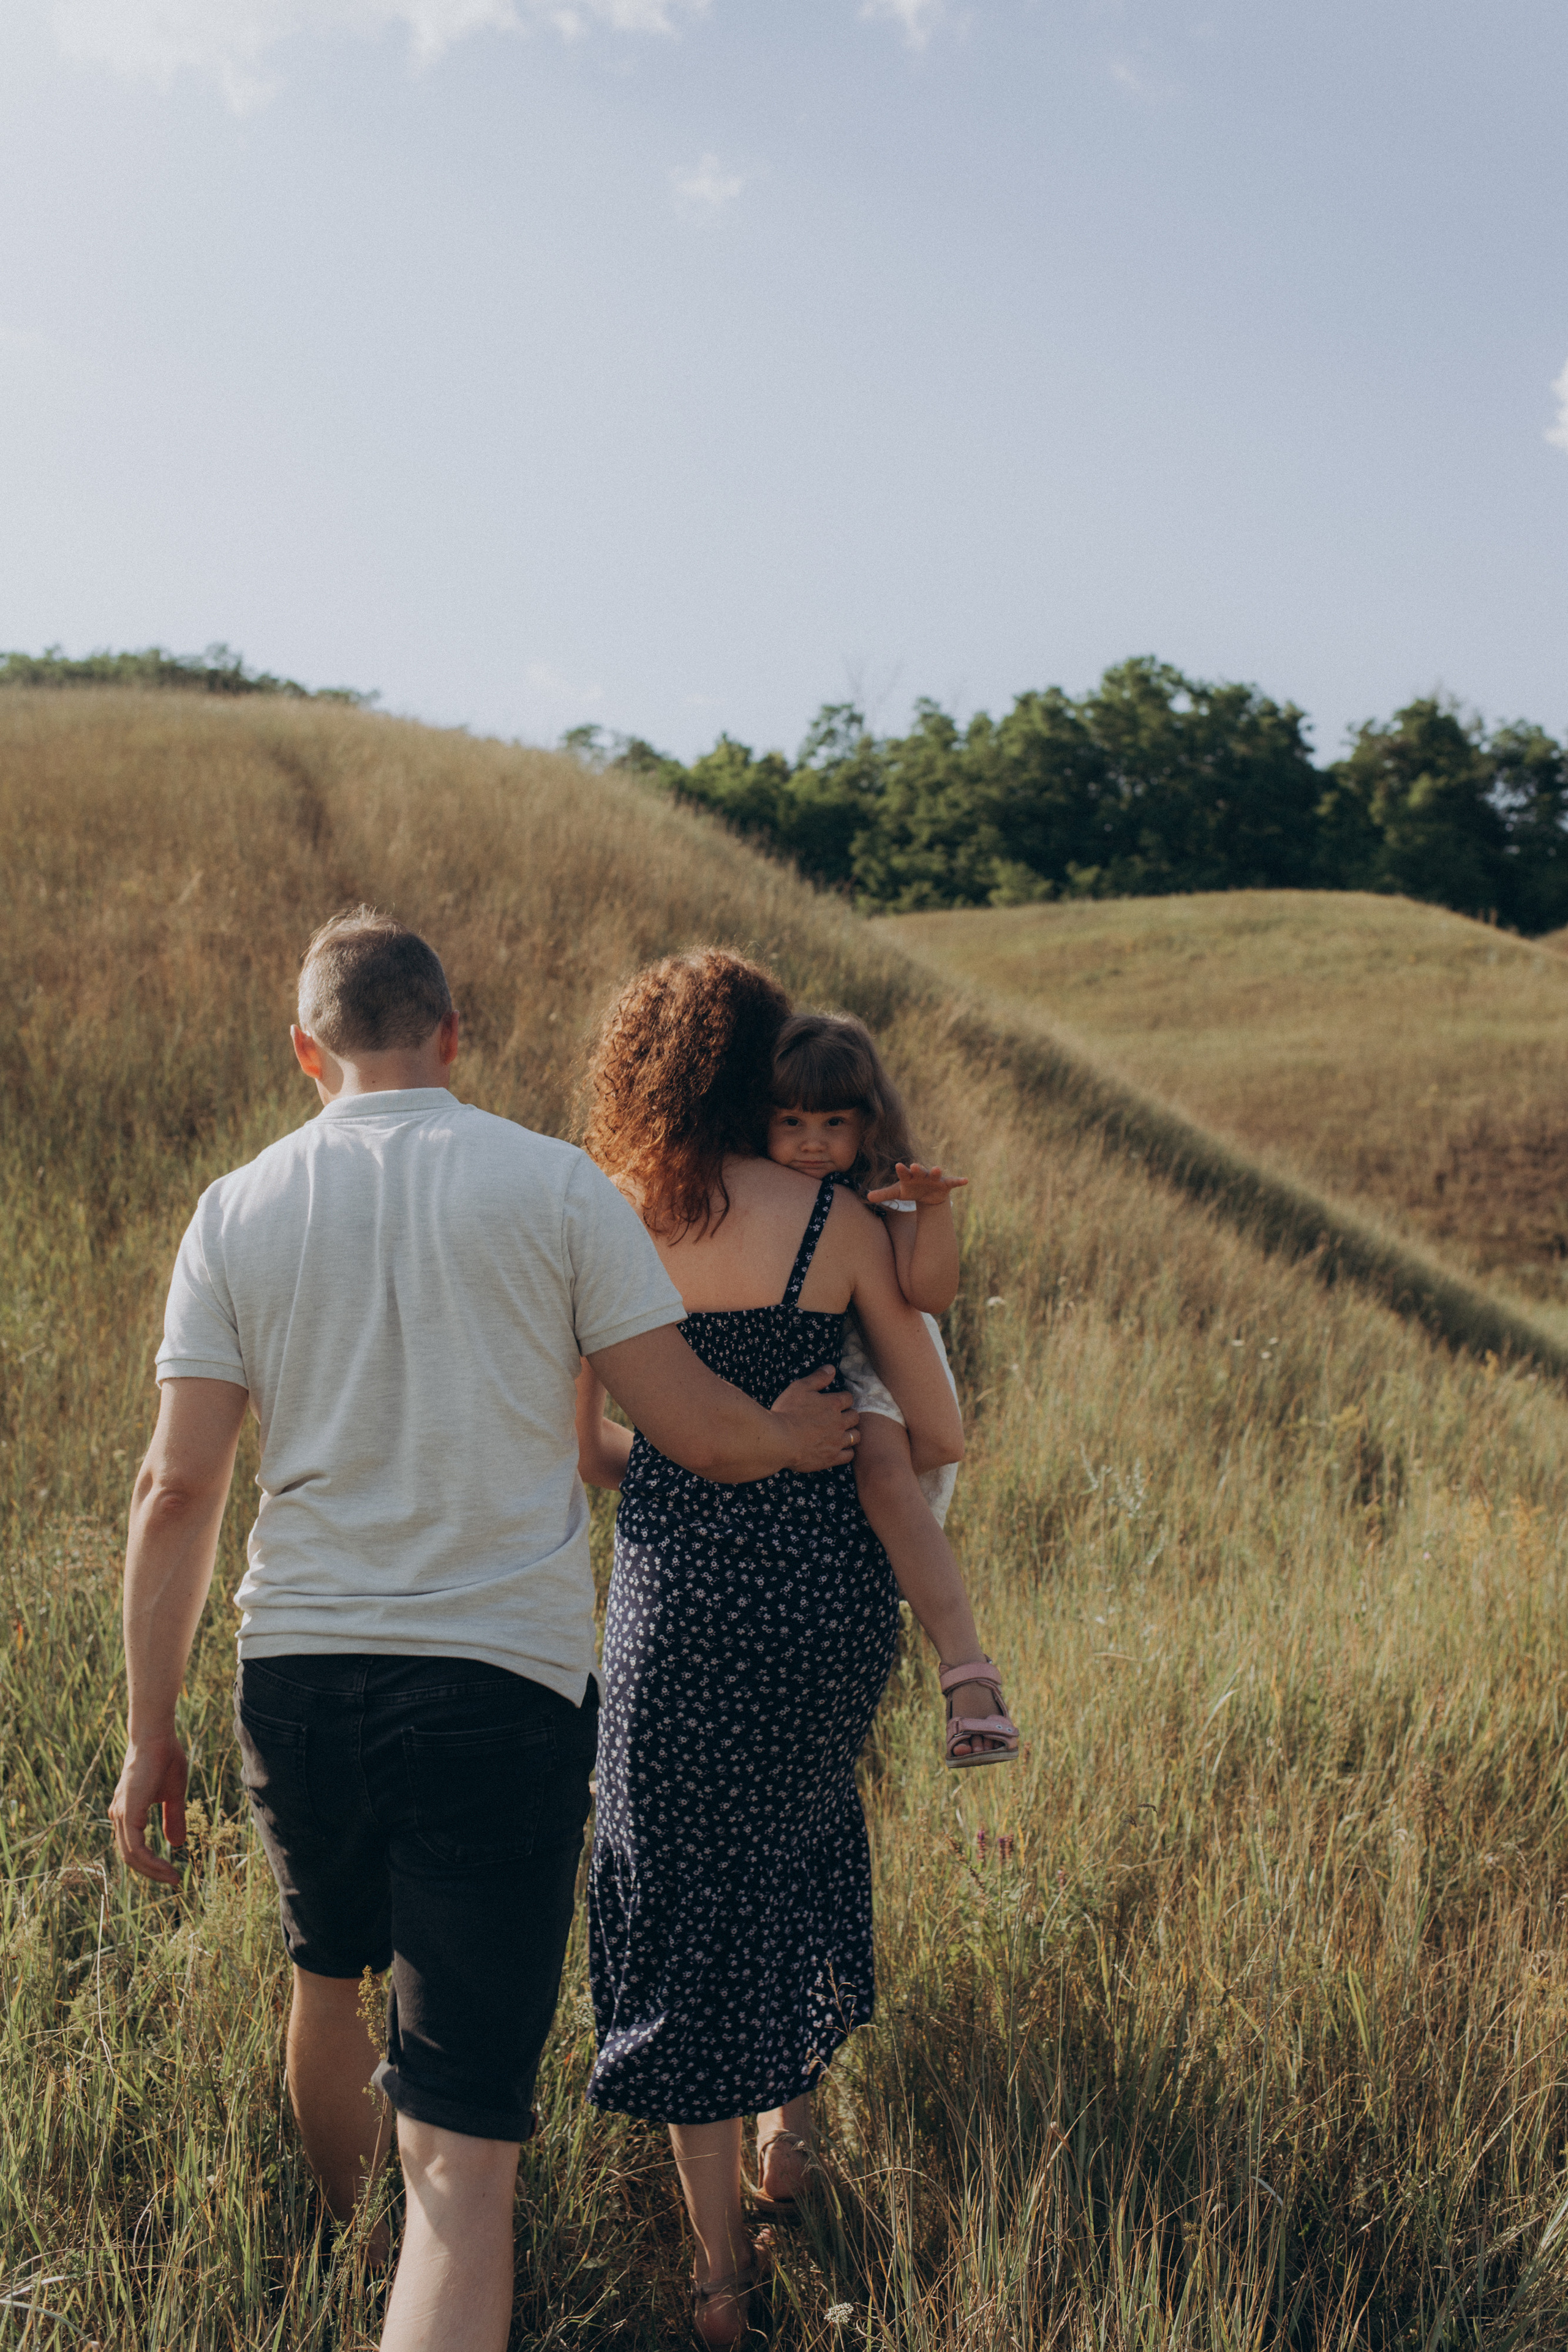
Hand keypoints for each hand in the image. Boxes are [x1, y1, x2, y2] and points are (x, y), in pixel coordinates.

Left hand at [110, 1730, 189, 1886]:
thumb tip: (177, 1844)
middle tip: (173, 1880)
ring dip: (152, 1870)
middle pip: (130, 1857)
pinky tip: (165, 1864)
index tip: (172, 1872)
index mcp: (127, 1812)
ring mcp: (121, 1814)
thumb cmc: (165, 1759)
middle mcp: (119, 1815)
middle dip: (152, 1872)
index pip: (134, 1847)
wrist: (156, 1737)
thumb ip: (173, 1818)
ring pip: (131, 1855)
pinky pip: (135, 1847)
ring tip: (172, 1876)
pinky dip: (149, 1861)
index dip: (152, 1863)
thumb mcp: (174, 1794)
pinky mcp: (128, 1812)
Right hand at [770, 1366, 860, 1471]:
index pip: (848, 1398)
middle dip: (849, 1415)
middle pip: (855, 1417)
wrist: (779, 1441)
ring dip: (850, 1432)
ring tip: (842, 1432)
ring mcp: (837, 1441)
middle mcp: (839, 1422)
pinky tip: (839, 1449)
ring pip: (856, 1436)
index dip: (842, 1398)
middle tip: (839, 1417)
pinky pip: (849, 1455)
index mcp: (833, 1404)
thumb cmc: (787, 1412)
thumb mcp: (799, 1388)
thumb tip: (831, 1369)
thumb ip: (818, 1378)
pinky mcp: (831, 1458)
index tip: (836, 1401)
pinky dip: (847, 1451)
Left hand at [866, 1161, 968, 1208]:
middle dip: (917, 1169)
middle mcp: (922, 1174)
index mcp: (909, 1176)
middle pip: (919, 1170)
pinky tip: (966, 1181)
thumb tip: (867, 1197)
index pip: (904, 1173)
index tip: (898, 1166)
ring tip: (937, 1168)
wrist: (926, 1194)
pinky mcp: (945, 1183)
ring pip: (935, 1173)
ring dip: (936, 1171)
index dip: (901, 1170)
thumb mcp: (897, 1193)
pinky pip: (953, 1181)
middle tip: (914, 1165)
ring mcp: (934, 1178)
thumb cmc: (910, 1190)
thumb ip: (883, 1194)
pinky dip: (959, 1181)